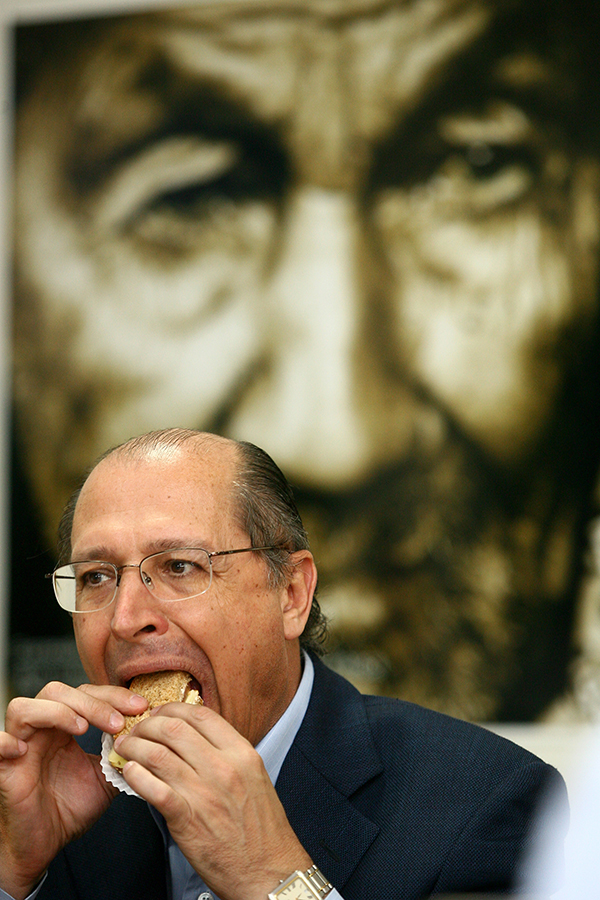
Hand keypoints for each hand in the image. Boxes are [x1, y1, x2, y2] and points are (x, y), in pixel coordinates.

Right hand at [0, 682, 147, 899]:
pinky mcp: (3, 769)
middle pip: (58, 692)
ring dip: (57, 712)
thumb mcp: (105, 778)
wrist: (43, 846)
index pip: (85, 693)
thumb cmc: (68, 810)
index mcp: (63, 726)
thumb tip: (151, 739)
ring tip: (83, 728)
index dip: (113, 695)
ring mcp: (19, 746)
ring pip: (25, 707)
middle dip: (92, 701)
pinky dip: (6, 742)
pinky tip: (25, 750)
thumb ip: (122, 756)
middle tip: (119, 722)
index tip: (141, 707)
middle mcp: (40, 730)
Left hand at [115, 704, 312, 899]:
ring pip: (159, 754)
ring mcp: (205, 792)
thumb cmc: (261, 829)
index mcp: (242, 753)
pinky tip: (129, 772)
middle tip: (137, 730)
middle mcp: (224, 767)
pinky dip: (136, 776)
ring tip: (125, 748)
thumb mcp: (253, 778)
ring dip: (135, 747)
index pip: (201, 715)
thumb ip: (228, 755)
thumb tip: (197, 739)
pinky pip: (154, 788)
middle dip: (148, 724)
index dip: (173, 709)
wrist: (269, 871)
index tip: (160, 713)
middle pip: (175, 728)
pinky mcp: (187, 819)